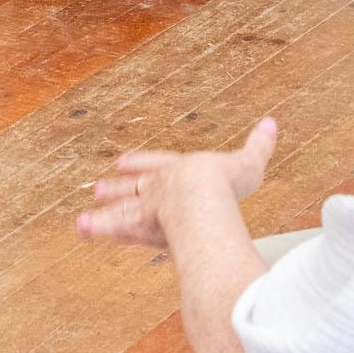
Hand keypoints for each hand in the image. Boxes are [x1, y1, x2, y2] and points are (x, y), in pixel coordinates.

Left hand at [77, 119, 276, 253]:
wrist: (203, 198)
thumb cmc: (226, 183)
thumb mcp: (247, 163)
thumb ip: (258, 146)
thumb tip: (272, 122)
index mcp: (179, 173)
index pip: (156, 165)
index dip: (142, 164)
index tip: (123, 162)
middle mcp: (158, 190)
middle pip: (134, 190)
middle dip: (118, 189)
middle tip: (98, 188)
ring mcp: (145, 209)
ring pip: (119, 212)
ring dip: (102, 216)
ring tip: (81, 222)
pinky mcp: (138, 227)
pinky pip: (114, 230)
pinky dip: (98, 230)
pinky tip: (81, 230)